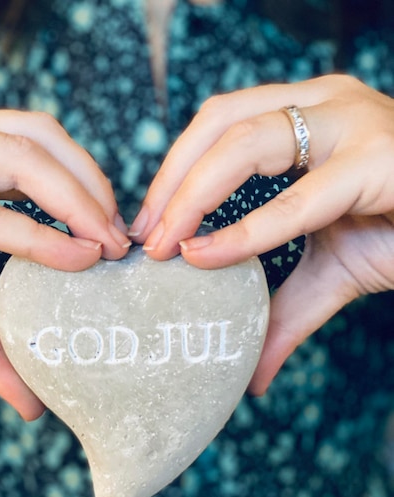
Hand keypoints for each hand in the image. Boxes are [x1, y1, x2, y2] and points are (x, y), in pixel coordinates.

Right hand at [0, 110, 129, 418]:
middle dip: (93, 187)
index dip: (88, 185)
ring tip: (105, 247)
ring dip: (77, 199)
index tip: (118, 237)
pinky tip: (73, 259)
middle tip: (123, 243)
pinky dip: (32, 236)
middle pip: (41, 137)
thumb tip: (33, 403)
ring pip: (19, 153)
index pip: (40, 146)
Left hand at [130, 75, 393, 392]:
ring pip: (244, 142)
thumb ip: (283, 309)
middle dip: (170, 184)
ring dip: (189, 196)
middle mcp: (325, 105)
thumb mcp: (330, 270)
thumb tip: (252, 375)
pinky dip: (243, 232)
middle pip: (219, 122)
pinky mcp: (379, 162)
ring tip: (165, 245)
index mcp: (307, 114)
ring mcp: (354, 124)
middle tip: (143, 239)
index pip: (218, 126)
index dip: (171, 174)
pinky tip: (204, 255)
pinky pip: (296, 200)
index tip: (143, 229)